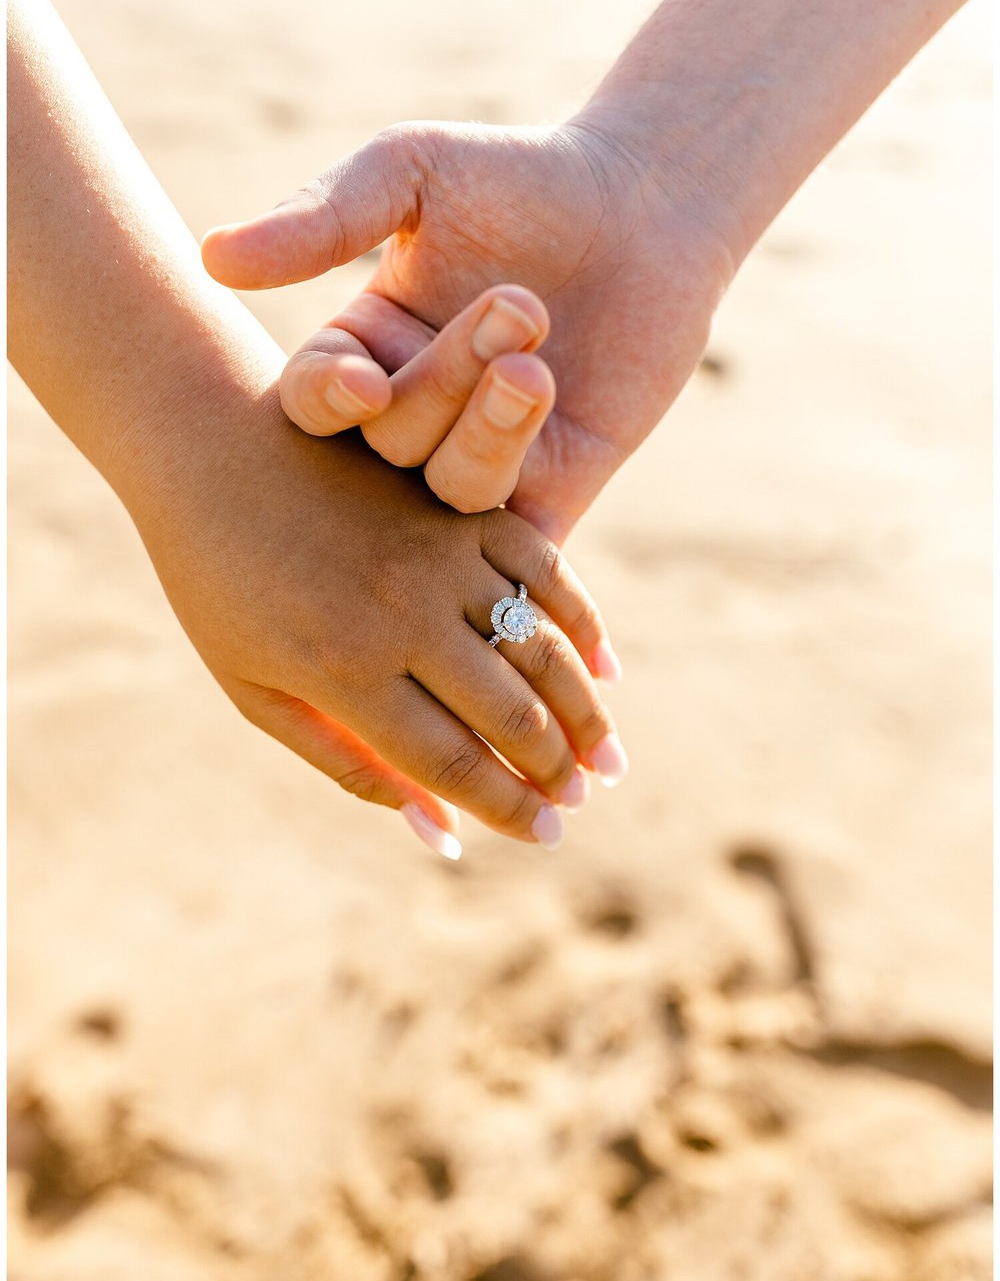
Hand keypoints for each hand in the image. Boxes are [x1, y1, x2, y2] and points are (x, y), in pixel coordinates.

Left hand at [131, 385, 625, 857]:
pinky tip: (604, 670)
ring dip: (585, 715)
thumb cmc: (220, 584)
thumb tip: (443, 834)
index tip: (546, 837)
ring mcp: (440, 554)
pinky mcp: (462, 508)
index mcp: (345, 671)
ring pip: (541, 651)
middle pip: (511, 715)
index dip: (510, 809)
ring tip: (604, 762)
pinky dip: (584, 625)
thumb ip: (351, 764)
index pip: (455, 764)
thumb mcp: (257, 690)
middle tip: (577, 802)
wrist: (212, 443)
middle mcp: (404, 615)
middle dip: (556, 772)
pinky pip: (544, 572)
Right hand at [202, 117, 733, 544]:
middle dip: (446, 382)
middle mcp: (412, 418)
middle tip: (521, 305)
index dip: (328, 398)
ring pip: (452, 492)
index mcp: (364, 351)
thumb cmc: (521, 177)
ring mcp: (480, 463)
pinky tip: (549, 430)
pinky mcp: (552, 496)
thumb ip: (324, 217)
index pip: (312, 400)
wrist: (649, 206)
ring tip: (539, 360)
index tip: (364, 377)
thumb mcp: (413, 173)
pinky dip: (522, 525)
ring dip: (491, 429)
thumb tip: (214, 256)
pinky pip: (519, 543)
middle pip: (389, 445)